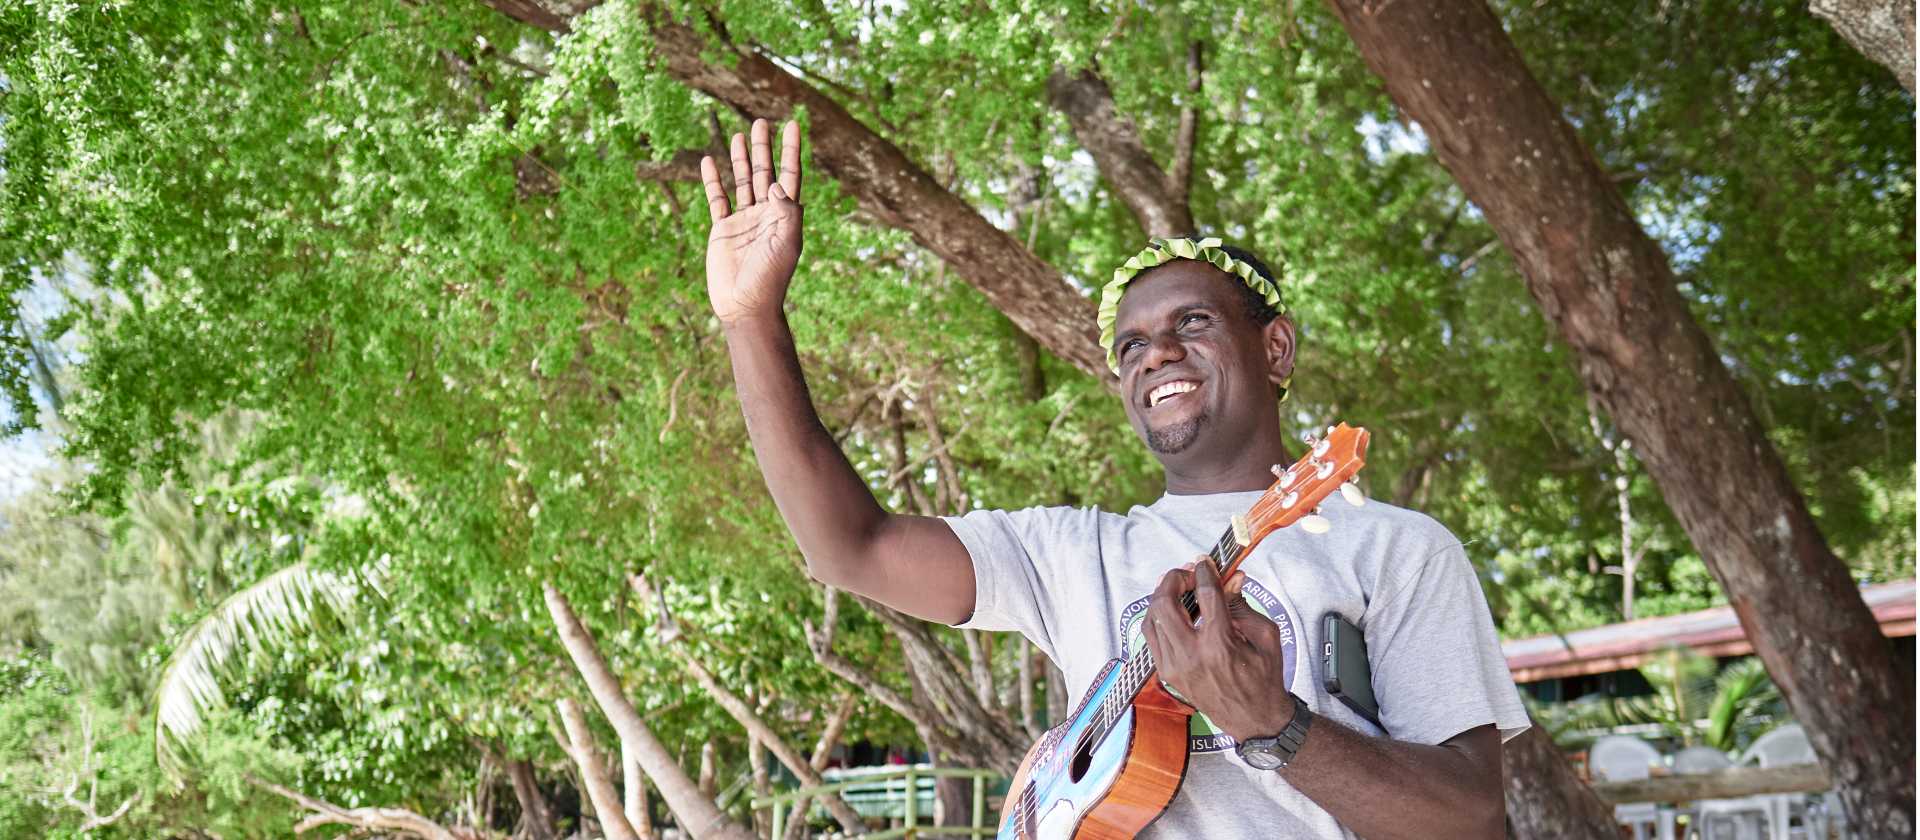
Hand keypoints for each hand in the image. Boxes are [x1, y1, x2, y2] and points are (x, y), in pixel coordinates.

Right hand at [701, 118, 803, 325]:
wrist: (745, 304)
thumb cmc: (770, 278)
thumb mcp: (786, 244)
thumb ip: (786, 212)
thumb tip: (779, 184)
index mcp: (785, 216)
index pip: (791, 175)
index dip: (792, 150)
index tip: (793, 125)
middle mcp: (766, 214)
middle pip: (766, 173)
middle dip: (764, 148)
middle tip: (761, 122)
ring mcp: (743, 220)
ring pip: (742, 181)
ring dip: (741, 158)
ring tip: (739, 134)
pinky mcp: (722, 229)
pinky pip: (717, 199)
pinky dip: (713, 180)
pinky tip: (710, 161)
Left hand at [1143, 557, 1295, 741]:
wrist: (1255, 719)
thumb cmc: (1264, 677)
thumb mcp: (1265, 636)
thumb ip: (1242, 604)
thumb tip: (1231, 578)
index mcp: (1220, 644)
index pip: (1204, 594)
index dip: (1204, 571)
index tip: (1205, 562)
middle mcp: (1192, 654)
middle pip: (1165, 603)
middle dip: (1173, 580)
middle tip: (1187, 574)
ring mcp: (1175, 666)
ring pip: (1152, 619)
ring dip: (1162, 597)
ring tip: (1177, 587)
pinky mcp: (1168, 674)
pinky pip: (1152, 637)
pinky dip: (1158, 618)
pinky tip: (1171, 610)